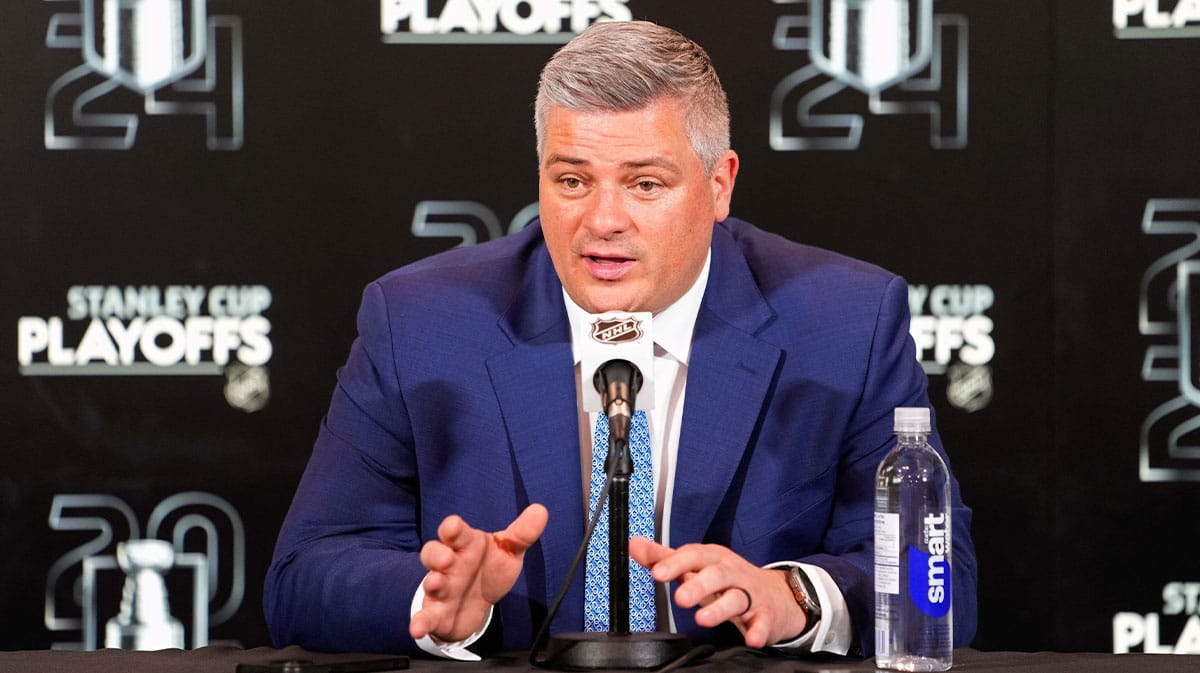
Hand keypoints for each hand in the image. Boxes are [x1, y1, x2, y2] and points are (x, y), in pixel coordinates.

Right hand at [409, 504, 548, 642]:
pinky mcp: (437, 613)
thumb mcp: (508, 551)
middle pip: (434, 553)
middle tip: (447, 558)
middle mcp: (449, 565)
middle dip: (437, 554)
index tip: (453, 526)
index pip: (456, 533)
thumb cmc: (489, 569)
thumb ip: (522, 534)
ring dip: (432, 582)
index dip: (453, 529)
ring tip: (437, 583)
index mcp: (465, 545)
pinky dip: (420, 622)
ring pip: (430, 582)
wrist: (477, 604)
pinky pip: (426, 616)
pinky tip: (417, 628)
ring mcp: (441, 589)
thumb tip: (540, 510)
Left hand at [629, 537, 806, 648]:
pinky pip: (762, 622)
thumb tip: (634, 545)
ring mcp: (750, 594)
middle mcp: (731, 573)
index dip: (675, 563)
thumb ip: (664, 558)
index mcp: (712, 559)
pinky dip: (758, 630)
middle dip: (697, 585)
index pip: (693, 556)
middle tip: (679, 598)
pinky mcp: (765, 615)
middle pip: (715, 575)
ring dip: (720, 608)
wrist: (776, 595)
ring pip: (736, 598)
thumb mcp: (696, 566)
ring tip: (702, 619)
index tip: (657, 572)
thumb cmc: (727, 579)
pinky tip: (751, 638)